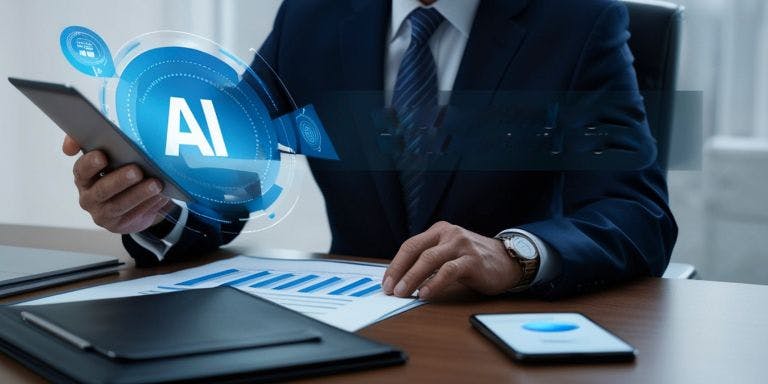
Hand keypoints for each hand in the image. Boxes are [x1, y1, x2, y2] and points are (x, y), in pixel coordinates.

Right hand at [63, 135, 171, 233]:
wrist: (133, 202)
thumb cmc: (122, 171)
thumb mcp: (115, 156)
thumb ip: (104, 142)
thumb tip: (101, 138)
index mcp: (84, 174)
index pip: (81, 168)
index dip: (89, 162)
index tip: (102, 155)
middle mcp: (88, 194)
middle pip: (101, 188)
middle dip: (119, 179)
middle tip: (136, 170)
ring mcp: (101, 211)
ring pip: (119, 204)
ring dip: (138, 194)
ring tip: (156, 184)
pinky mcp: (116, 224)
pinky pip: (132, 215)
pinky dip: (147, 205)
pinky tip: (160, 196)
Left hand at [383, 221, 521, 299]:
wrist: (508, 261)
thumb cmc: (474, 260)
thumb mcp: (449, 253)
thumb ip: (429, 259)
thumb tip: (402, 279)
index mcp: (439, 231)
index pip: (410, 246)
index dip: (395, 265)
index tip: (386, 283)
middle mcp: (449, 234)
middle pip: (415, 250)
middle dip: (399, 271)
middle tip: (390, 289)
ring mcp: (461, 246)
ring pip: (429, 259)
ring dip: (412, 277)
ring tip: (403, 293)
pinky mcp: (472, 261)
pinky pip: (448, 271)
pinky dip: (434, 283)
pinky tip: (425, 294)